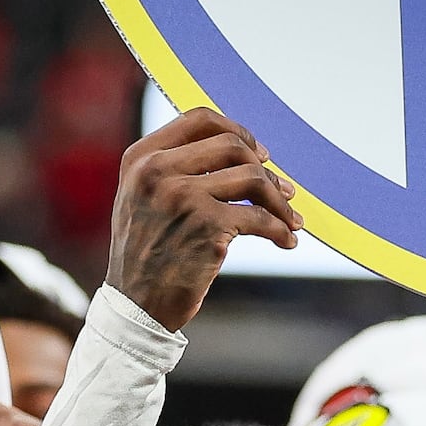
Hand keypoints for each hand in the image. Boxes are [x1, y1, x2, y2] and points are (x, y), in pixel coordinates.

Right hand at [106, 109, 297, 330]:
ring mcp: (182, 197)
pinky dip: (280, 229)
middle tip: (283, 190)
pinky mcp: (207, 226)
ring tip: (290, 218)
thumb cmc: (147, 254)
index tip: (259, 153)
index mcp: (140, 158)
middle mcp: (157, 171)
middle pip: (232, 145)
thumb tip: (238, 149)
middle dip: (265, 168)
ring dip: (279, 200)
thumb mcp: (143, 198)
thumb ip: (173, 168)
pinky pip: (259, 218)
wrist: (136, 306)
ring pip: (252, 177)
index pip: (198, 119)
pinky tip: (286, 240)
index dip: (237, 130)